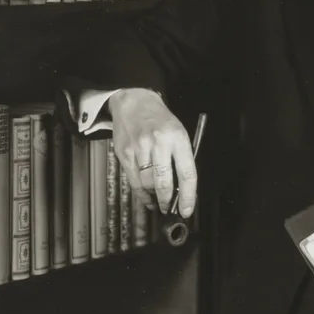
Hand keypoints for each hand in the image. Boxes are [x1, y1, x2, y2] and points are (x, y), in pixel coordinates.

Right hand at [108, 88, 196, 216]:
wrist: (134, 103)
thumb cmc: (160, 120)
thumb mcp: (179, 132)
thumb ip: (181, 158)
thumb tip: (182, 189)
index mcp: (177, 138)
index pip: (187, 173)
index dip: (188, 196)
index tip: (186, 210)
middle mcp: (158, 143)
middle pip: (164, 182)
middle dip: (167, 201)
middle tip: (169, 208)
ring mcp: (139, 148)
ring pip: (148, 184)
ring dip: (154, 196)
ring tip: (159, 199)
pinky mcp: (125, 153)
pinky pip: (134, 181)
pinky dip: (141, 194)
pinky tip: (147, 197)